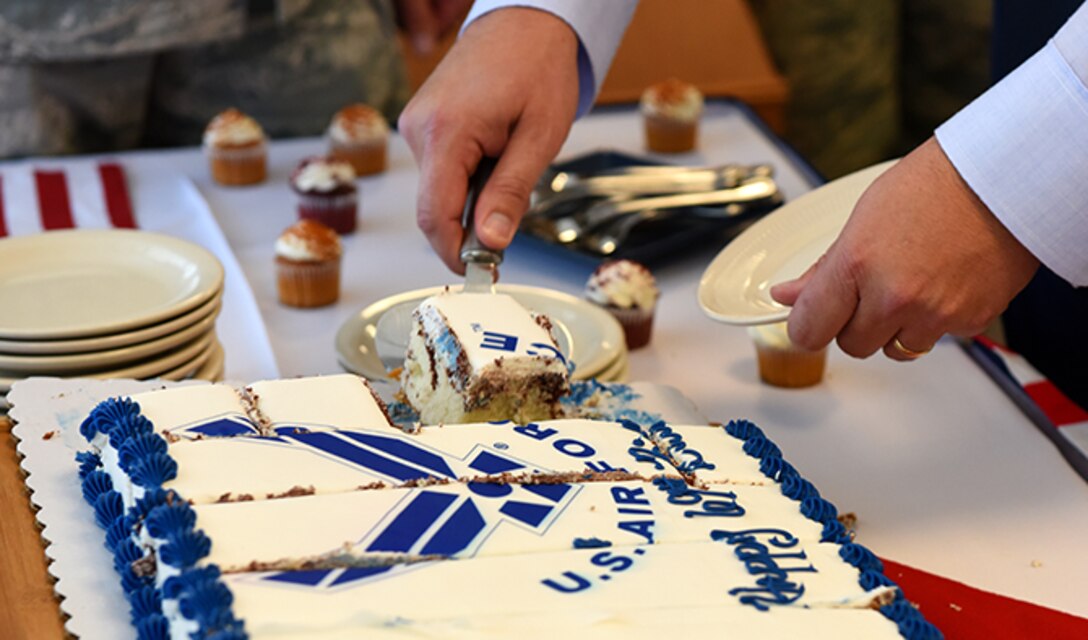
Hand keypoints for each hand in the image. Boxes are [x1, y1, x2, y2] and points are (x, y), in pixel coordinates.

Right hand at [398, 7, 579, 272]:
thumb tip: (490, 241)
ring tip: (507, 166)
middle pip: (433, 207)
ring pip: (436, 190)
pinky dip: (464, 178)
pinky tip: (492, 156)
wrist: (525, 23)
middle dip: (467, 226)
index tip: (480, 273)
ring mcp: (416, 124)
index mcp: (446, 131)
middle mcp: (419, 128)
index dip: (454, 252)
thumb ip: (510, 193)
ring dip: (469, 198)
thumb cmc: (538, 68)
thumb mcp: (539, 138)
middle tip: (508, 225)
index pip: (434, 215)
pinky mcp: (421, 123)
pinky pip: (438, 169)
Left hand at [770, 137, 1039, 360]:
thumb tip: (787, 295)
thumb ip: (824, 268)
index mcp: (857, 264)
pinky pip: (938, 338)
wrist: (1005, 178)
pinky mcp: (970, 322)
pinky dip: (937, 320)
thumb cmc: (937, 184)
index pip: (809, 329)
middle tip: (872, 286)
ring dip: (897, 326)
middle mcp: (894, 296)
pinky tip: (944, 282)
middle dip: (855, 323)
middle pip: (852, 345)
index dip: (806, 326)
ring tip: (914, 280)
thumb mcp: (864, 217)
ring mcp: (935, 313)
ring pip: (895, 348)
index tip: (809, 319)